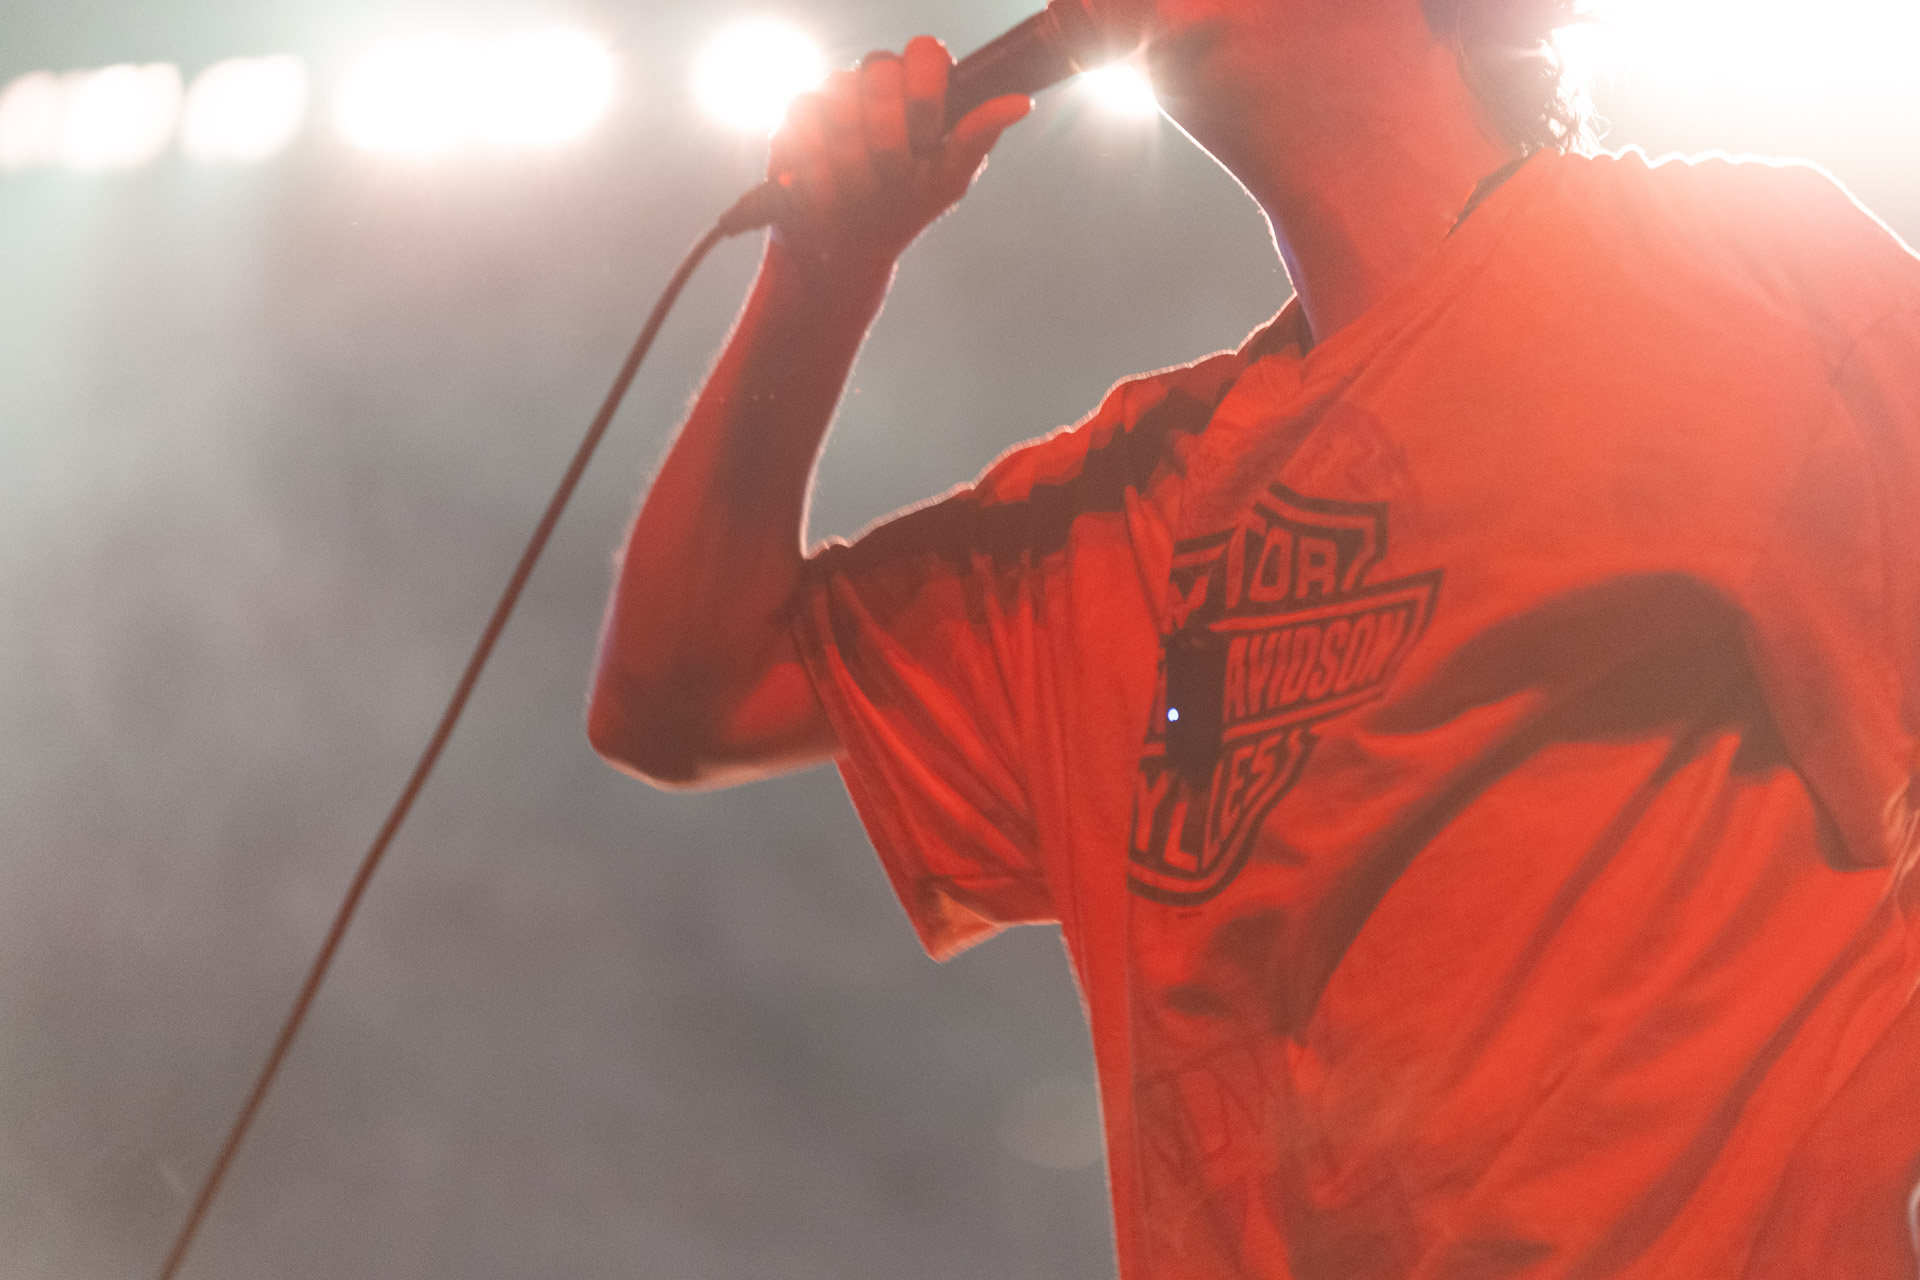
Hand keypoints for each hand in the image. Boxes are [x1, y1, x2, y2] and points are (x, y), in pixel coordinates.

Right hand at [767, 36, 1031, 274]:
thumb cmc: (903, 206)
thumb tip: (1022, 103)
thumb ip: (976, 137)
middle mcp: (875, 81)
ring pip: (840, 99)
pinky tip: (829, 196)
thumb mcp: (946, 179)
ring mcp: (832, 94)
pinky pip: (804, 123)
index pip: (925, 50)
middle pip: (879, 68)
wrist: (849, 246)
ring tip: (862, 193)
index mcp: (918, 87)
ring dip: (855, 160)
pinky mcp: (795, 117)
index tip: (925, 137)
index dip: (923, 90)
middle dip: (888, 133)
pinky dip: (820, 168)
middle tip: (893, 175)